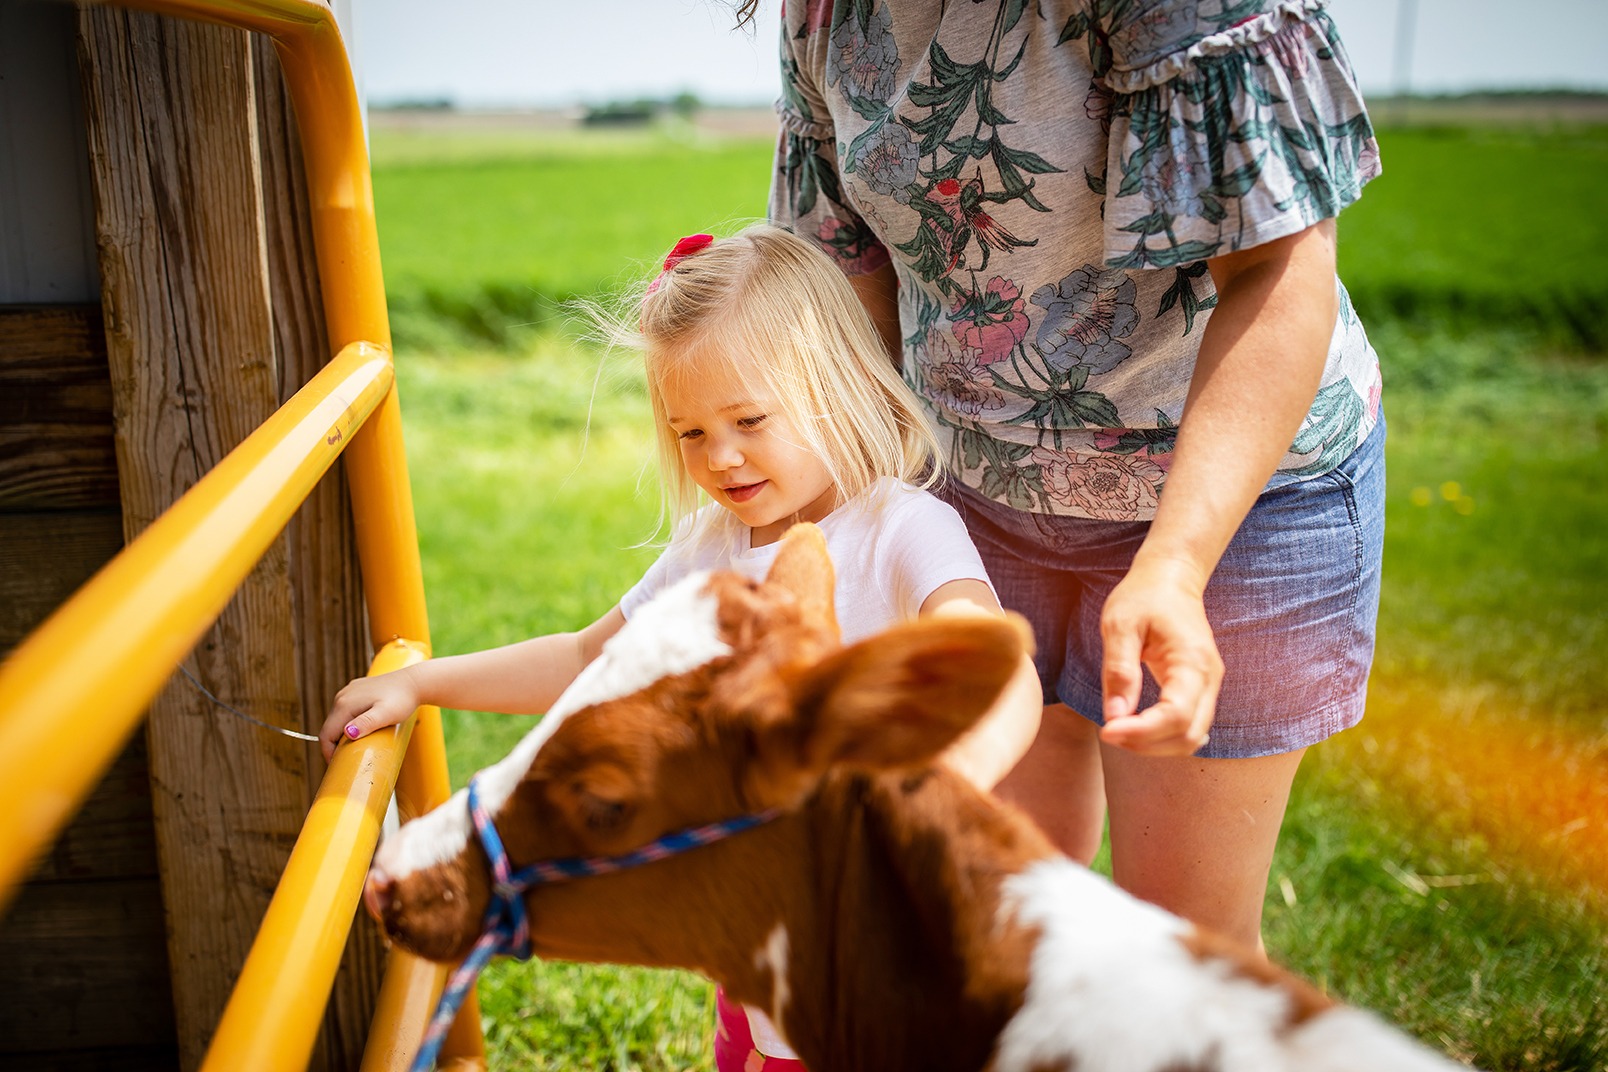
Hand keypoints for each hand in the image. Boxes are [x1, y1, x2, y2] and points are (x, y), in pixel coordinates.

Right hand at [318, 668, 422, 760]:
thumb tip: (347, 733)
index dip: (328, 753)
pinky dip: (349, 724)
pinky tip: (361, 731)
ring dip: (342, 735)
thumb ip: (367, 723)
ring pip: (337, 720)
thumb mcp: (386, 715)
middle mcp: (342, 696)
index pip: (326, 734)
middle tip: (347, 760)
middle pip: (330, 727)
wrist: (414, 682)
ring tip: (354, 747)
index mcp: (344, 704)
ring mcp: (348, 692)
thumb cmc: (402, 699)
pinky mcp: (356, 691)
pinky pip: (346, 712)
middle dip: (335, 745)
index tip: (338, 767)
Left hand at [1098, 556, 1222, 755]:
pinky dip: (1164, 736)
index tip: (1107, 730)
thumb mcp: (1120, 625)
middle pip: (1189, 735)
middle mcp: (1209, 678)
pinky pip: (1189, 726)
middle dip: (1147, 744)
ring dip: (1155, 745)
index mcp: (1192, 661)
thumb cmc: (1143, 597)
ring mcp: (1209, 685)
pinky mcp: (1200, 689)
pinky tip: (1137, 728)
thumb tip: (1114, 716)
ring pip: (1192, 737)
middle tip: (1109, 732)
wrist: (1171, 579)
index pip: (1177, 715)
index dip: (1143, 732)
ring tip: (1118, 729)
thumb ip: (1119, 670)